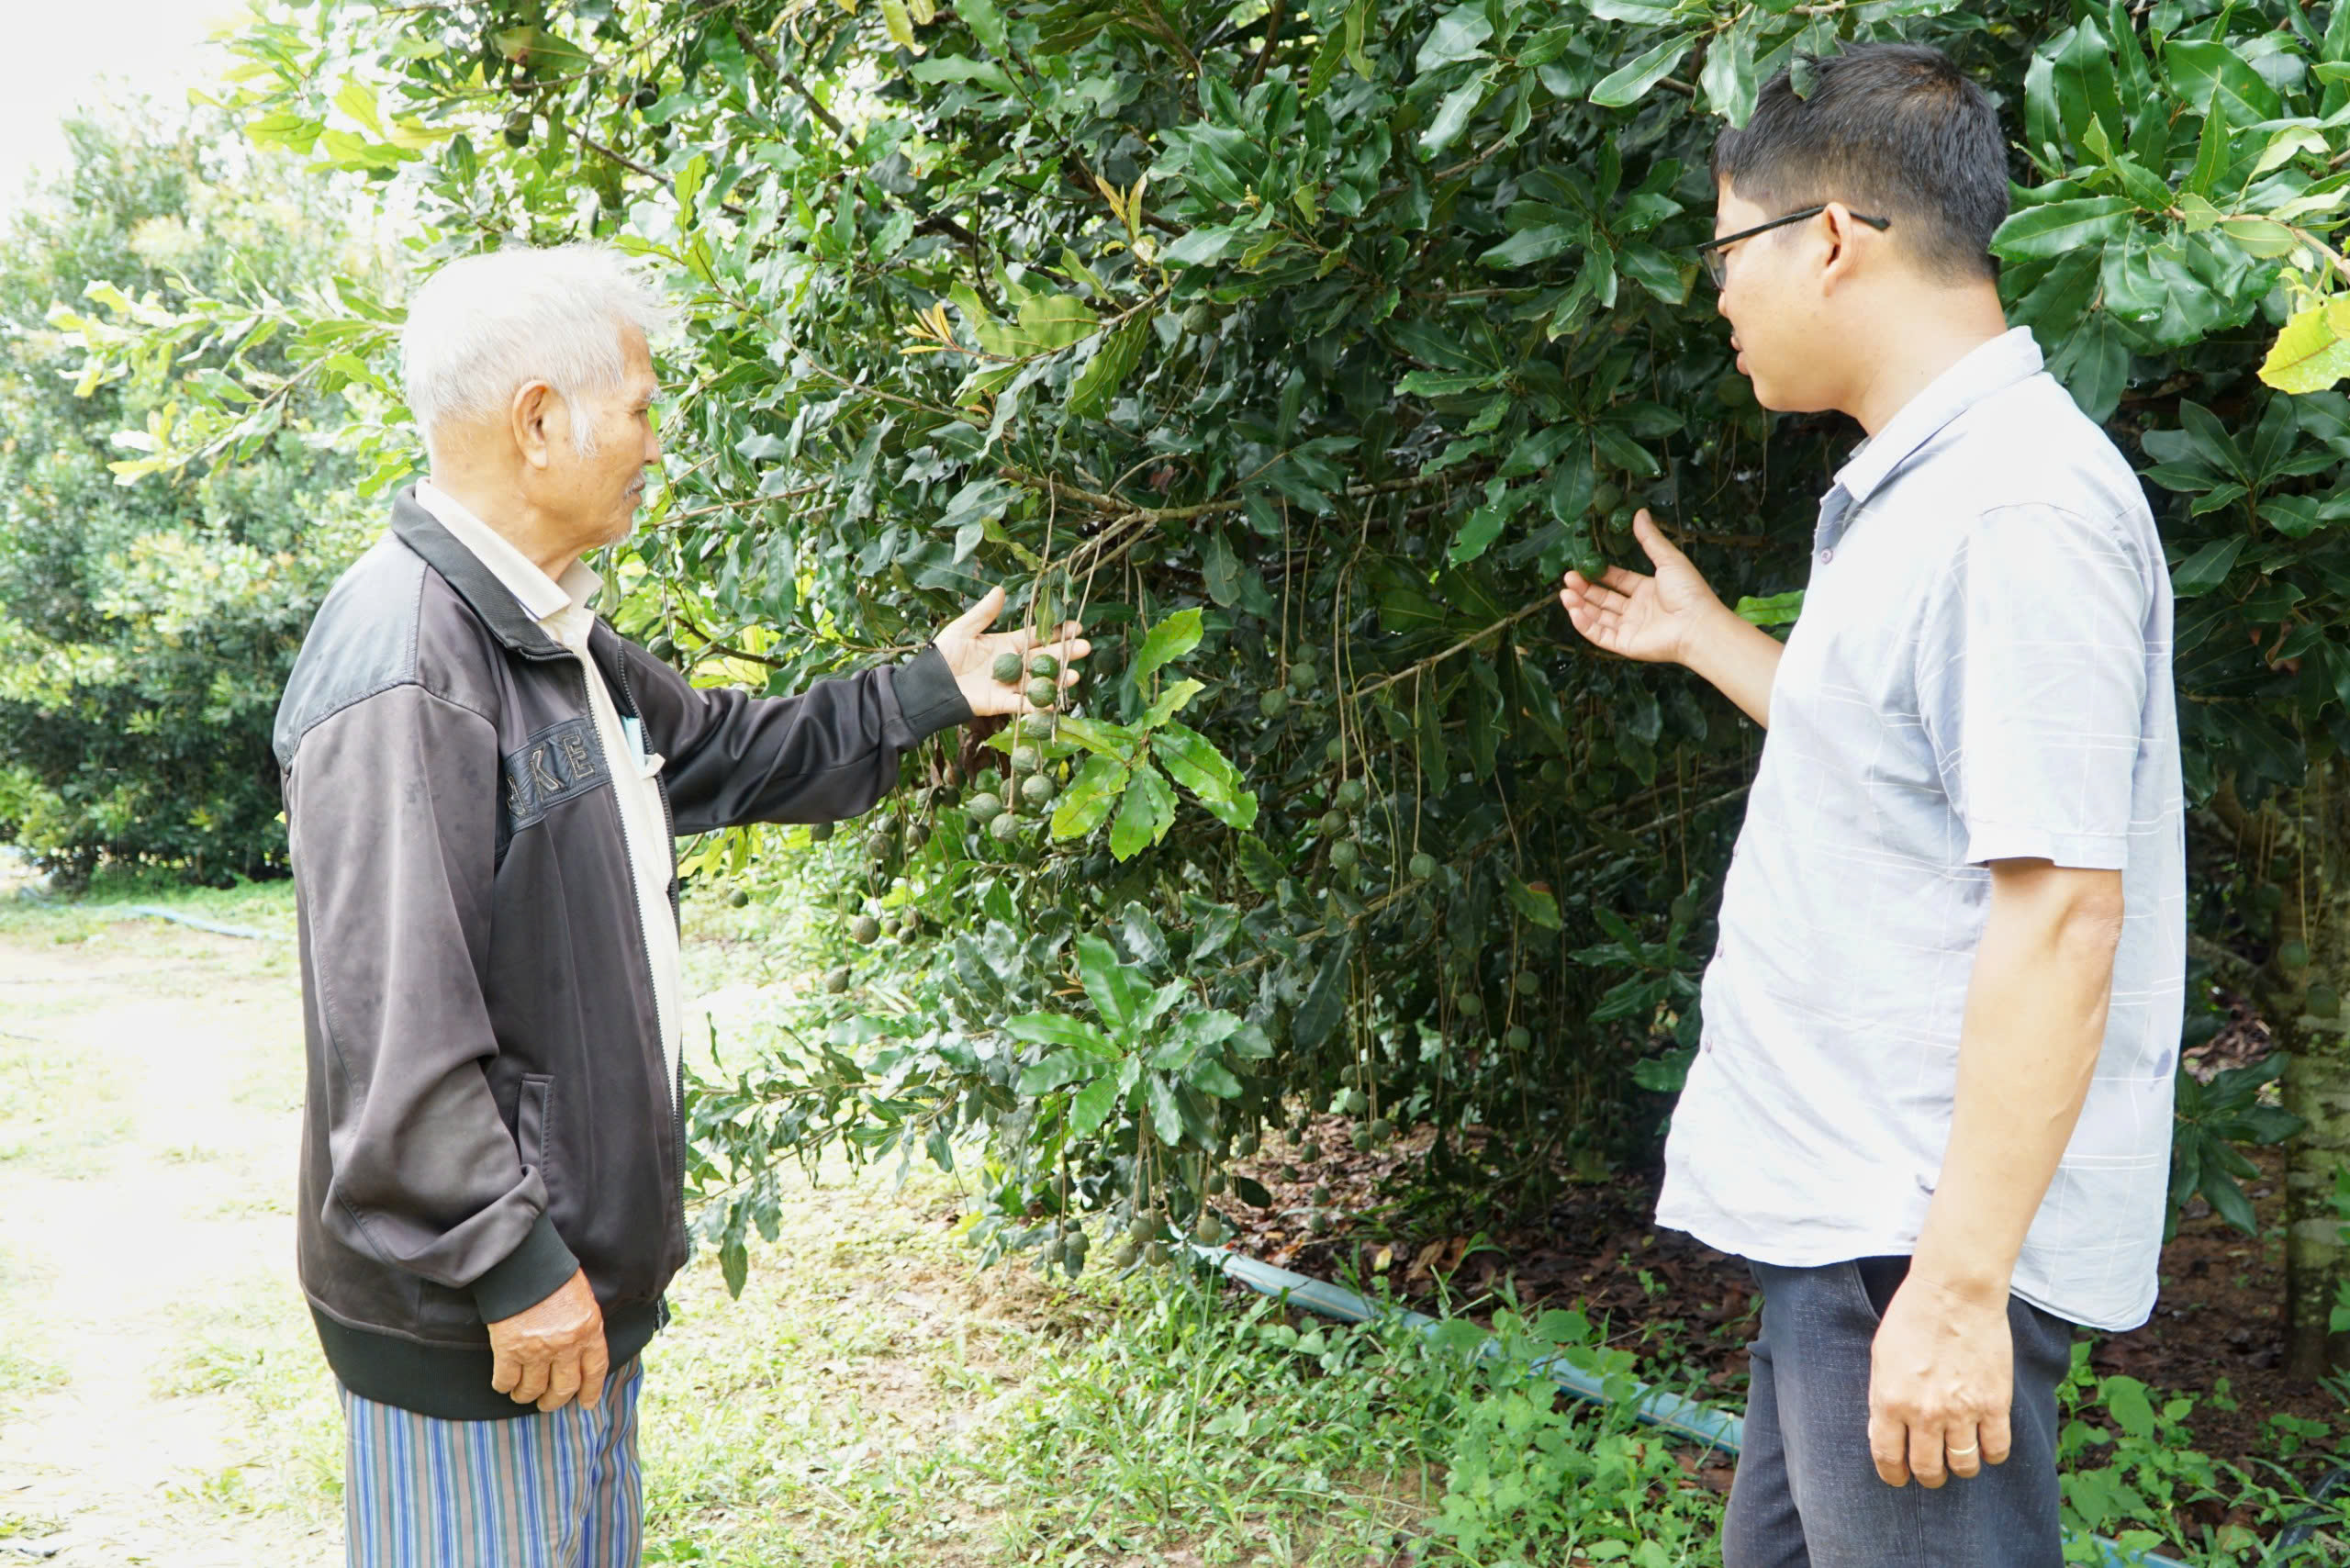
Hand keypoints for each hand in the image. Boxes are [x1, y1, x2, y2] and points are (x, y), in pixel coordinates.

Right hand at [487, 1268, 607, 1412]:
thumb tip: (579, 1346)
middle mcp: (566, 1345)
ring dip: (526, 1396)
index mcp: (589, 1330)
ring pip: (533, 1389)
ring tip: (523, 1395)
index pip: (595, 1370)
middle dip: (555, 1400)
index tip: (585, 1403)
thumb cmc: (553, 1274)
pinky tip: (504, 1384)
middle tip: (547, 1403)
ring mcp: (537, 1350)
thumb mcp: (582, 1298)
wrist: (523, 1260)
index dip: (591, 1390)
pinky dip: (504, 1385)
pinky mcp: (508, 1349)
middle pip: (564, 1387)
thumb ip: (583, 1324)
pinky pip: (506, 1380)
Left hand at [934, 585, 1091, 717]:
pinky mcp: (1001, 703)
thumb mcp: (963, 629)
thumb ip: (984, 613)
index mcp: (1005, 645)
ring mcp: (1008, 685)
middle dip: (1064, 654)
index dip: (1055, 632)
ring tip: (1074, 674)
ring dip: (1057, 679)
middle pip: (1043, 659)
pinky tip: (1055, 700)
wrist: (929, 684)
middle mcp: (1011, 665)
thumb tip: (1000, 590)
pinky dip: (1039, 704)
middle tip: (1085, 648)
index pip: (1036, 637)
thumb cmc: (944, 655)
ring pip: (1038, 682)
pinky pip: (1023, 704)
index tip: (1076, 627)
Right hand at [1557, 510, 1726, 665]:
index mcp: (1647, 590)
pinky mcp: (1625, 645)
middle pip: (1603, 599)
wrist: (1697, 625)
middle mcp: (1637, 610)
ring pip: (1598, 617)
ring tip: (1564, 593)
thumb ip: (1650, 539)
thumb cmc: (1688, 592)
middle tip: (1568, 578)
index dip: (1599, 574)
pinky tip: (1574, 610)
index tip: (1581, 566)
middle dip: (1584, 589)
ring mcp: (1630, 628)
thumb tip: (1639, 512)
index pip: (1617, 581)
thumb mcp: (1668, 559)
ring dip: (1580, 605)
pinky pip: (1600, 635)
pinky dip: (1585, 625)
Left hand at [1867, 1272, 2013, 1488]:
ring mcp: (1963, 1411)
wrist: (1954, 1292)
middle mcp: (1925, 1413)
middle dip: (1928, 1476)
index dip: (1893, 1475)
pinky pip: (1997, 1449)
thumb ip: (1881, 1398)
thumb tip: (1884, 1434)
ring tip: (1958, 1459)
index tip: (1898, 1478)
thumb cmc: (1911, 1318)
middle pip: (1928, 1469)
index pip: (1888, 1457)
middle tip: (1931, 1472)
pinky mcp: (1995, 1404)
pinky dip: (1991, 1454)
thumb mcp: (1880, 1358)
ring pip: (1964, 1466)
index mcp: (1890, 1401)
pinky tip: (1985, 1446)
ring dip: (1959, 1468)